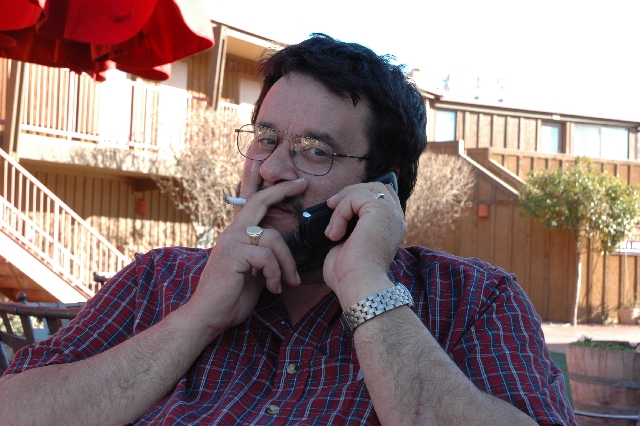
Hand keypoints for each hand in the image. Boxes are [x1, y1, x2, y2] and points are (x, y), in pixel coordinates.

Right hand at [183, 167, 307, 338]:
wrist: (208, 317)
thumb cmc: (231, 298)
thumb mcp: (254, 274)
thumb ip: (265, 259)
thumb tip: (283, 253)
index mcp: (237, 236)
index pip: (254, 205)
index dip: (273, 191)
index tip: (294, 182)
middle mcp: (232, 233)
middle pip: (260, 202)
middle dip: (283, 190)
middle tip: (303, 183)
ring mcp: (231, 241)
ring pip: (273, 238)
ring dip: (286, 263)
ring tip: (287, 282)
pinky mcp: (234, 254)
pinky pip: (267, 256)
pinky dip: (275, 274)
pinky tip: (273, 289)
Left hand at [322, 182, 405, 308]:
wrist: (358, 285)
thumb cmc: (350, 274)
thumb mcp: (349, 244)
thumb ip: (349, 228)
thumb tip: (333, 221)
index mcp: (391, 227)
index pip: (383, 196)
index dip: (359, 196)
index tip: (338, 208)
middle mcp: (395, 218)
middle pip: (376, 187)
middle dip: (351, 193)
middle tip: (331, 207)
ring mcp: (390, 213)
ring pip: (363, 190)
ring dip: (342, 205)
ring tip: (333, 229)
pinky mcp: (379, 211)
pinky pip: (354, 198)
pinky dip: (339, 213)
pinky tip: (335, 234)